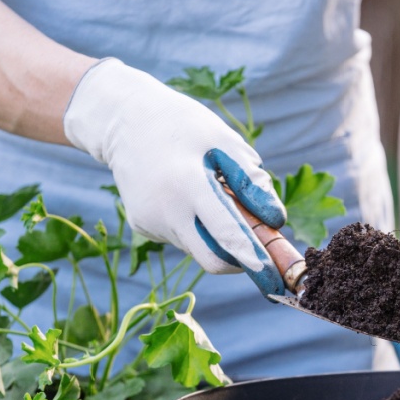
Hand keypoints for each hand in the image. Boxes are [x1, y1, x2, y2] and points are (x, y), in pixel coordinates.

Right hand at [63, 58, 286, 295]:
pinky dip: (196, 225)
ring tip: (214, 196)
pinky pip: (181, 236)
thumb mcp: (224, 140)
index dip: (254, 260)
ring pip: (198, 247)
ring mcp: (149, 222)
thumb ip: (251, 180)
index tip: (275, 278)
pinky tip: (187, 195)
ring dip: (217, 235)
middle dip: (239, 262)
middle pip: (212, 259)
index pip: (226, 234)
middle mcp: (165, 210)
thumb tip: (275, 221)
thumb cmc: (184, 127)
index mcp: (188, 184)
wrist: (124, 121)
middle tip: (261, 249)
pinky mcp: (142, 225)